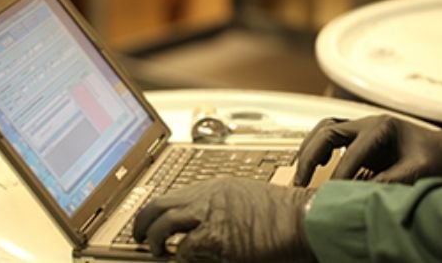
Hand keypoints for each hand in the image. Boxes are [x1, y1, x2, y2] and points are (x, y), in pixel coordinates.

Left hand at [133, 178, 316, 262]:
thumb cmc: (283, 212)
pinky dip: (179, 258)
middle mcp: (207, 197)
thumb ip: (222, 205)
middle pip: (160, 204)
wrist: (304, 218)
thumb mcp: (246, 198)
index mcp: (215, 187)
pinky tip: (181, 261)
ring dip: (153, 239)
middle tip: (138, 234)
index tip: (151, 219)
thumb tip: (204, 221)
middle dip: (142, 220)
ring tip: (154, 250)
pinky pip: (184, 249)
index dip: (157, 209)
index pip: (174, 194)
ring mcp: (210, 216)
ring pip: (163, 223)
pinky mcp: (217, 239)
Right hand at [294, 115, 441, 185]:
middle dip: (310, 157)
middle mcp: (367, 123)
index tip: (330, 193)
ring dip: (309, 148)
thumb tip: (359, 193)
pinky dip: (318, 145)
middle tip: (301, 181)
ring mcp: (361, 126)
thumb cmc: (435, 158)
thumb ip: (390, 181)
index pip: (351, 151)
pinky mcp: (358, 134)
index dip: (339, 174)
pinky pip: (329, 133)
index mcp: (382, 128)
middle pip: (327, 132)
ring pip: (324, 128)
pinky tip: (319, 163)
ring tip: (301, 171)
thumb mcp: (417, 171)